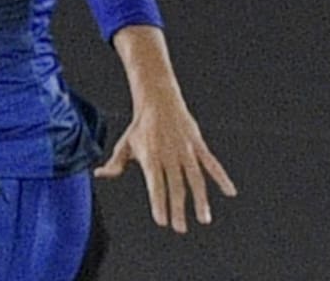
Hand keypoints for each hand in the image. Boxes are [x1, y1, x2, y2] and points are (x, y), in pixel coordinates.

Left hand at [94, 91, 236, 232]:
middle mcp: (169, 156)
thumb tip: (99, 174)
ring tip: (203, 218)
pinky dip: (222, 177)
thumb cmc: (140, 126)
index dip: (158, 203)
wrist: (158, 100)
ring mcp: (185, 150)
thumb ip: (115, 164)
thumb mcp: (124, 145)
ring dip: (201, 200)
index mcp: (151, 158)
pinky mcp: (198, 145)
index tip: (161, 221)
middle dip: (178, 209)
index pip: (155, 186)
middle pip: (175, 187)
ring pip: (195, 179)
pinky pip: (212, 163)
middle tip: (180, 228)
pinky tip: (230, 191)